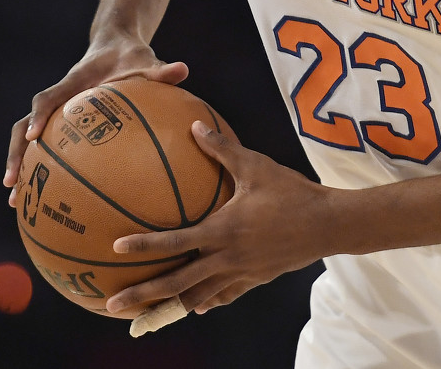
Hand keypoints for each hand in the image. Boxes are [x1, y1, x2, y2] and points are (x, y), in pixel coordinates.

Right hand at [3, 35, 188, 205]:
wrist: (115, 46)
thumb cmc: (131, 58)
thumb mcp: (146, 62)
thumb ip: (161, 70)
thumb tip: (183, 70)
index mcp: (73, 83)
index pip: (49, 98)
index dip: (39, 115)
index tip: (32, 136)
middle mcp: (59, 99)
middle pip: (23, 125)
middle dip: (15, 152)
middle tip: (11, 183)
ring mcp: (56, 113)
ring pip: (25, 139)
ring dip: (18, 165)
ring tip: (14, 200)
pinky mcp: (62, 124)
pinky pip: (46, 147)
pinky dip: (40, 169)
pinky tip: (44, 199)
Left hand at [104, 121, 330, 317]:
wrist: (327, 224)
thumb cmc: (291, 191)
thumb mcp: (255, 165)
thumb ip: (222, 148)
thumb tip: (195, 125)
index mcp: (222, 230)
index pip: (175, 242)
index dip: (144, 246)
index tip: (116, 250)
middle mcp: (226, 258)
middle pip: (177, 282)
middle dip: (143, 296)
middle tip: (112, 304)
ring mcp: (240, 273)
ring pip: (198, 297)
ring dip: (170, 305)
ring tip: (146, 315)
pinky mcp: (254, 280)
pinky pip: (224, 296)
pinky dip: (206, 301)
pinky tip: (196, 305)